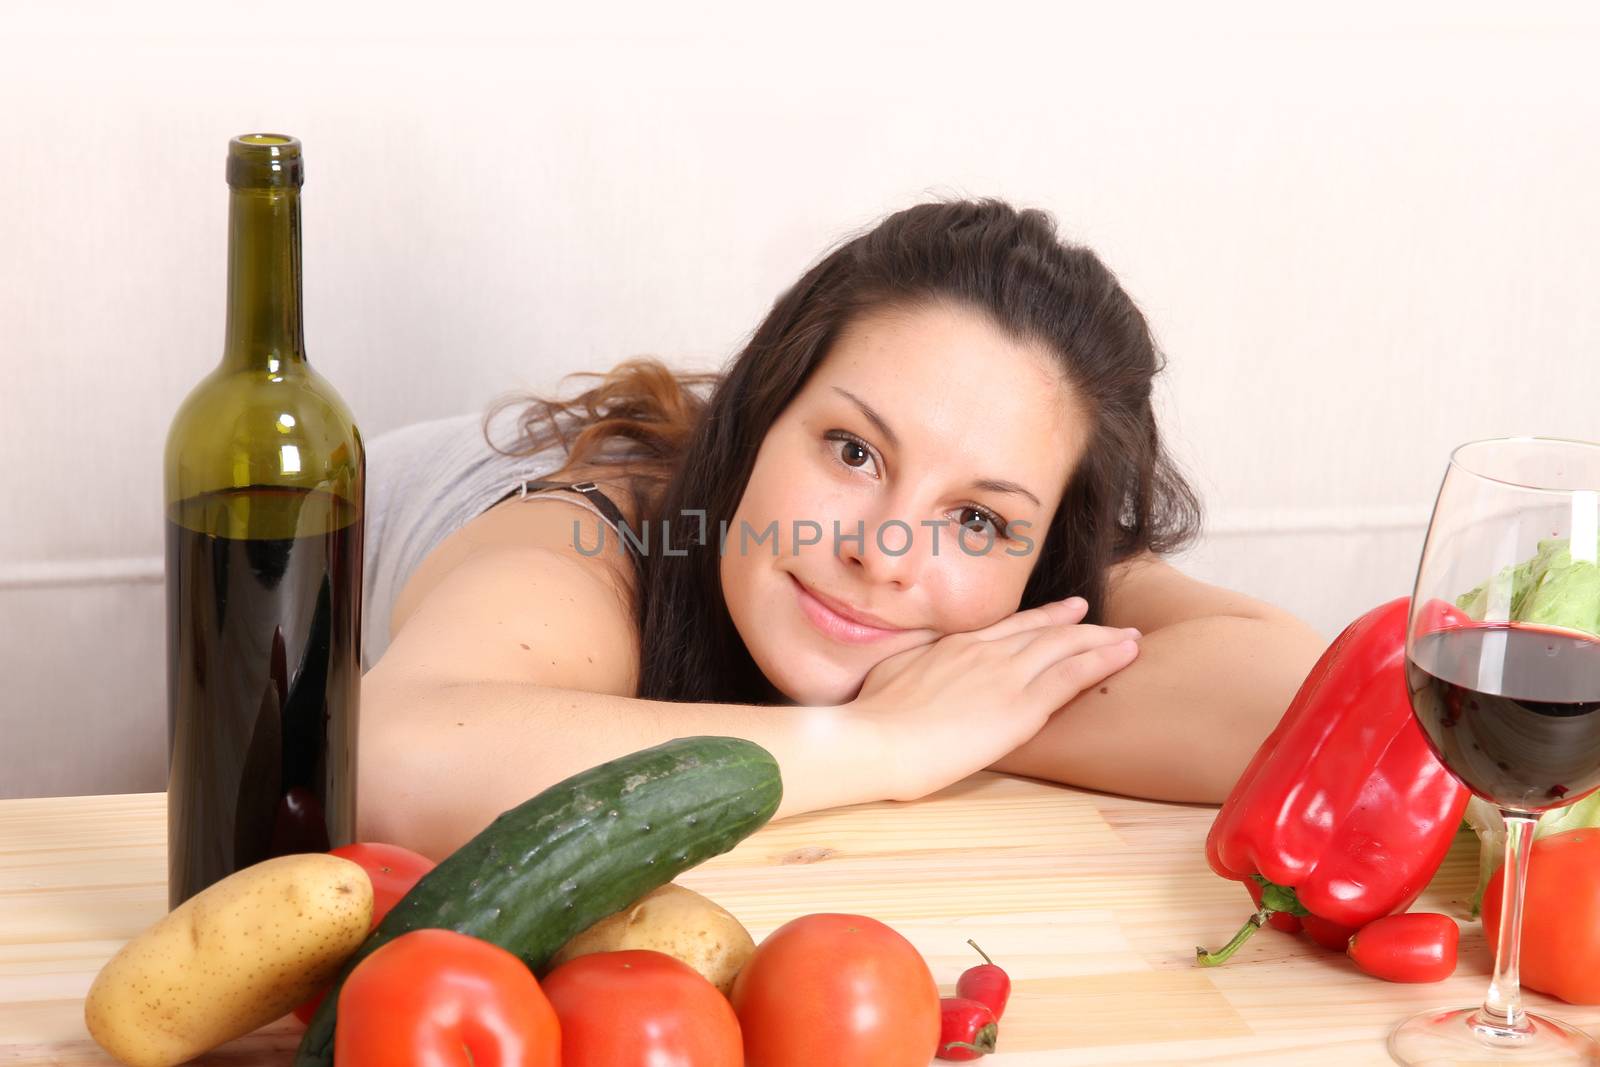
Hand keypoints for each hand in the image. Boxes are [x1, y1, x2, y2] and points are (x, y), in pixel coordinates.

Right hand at [848, 597, 1140, 802]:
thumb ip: (915, 661)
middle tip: (1110, 624)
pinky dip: (1104, 661)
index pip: (1010, 628)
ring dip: (1103, 640)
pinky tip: (1127, 654)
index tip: (1066, 612)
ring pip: (1066, 647)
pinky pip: (1073, 676)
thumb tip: (914, 659)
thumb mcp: (891, 672)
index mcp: (955, 646)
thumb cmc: (872, 716)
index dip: (1042, 619)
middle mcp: (985, 652)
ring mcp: (1005, 675)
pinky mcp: (1020, 707)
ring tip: (1131, 637)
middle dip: (1081, 626)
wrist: (876, 739)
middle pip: (1045, 631)